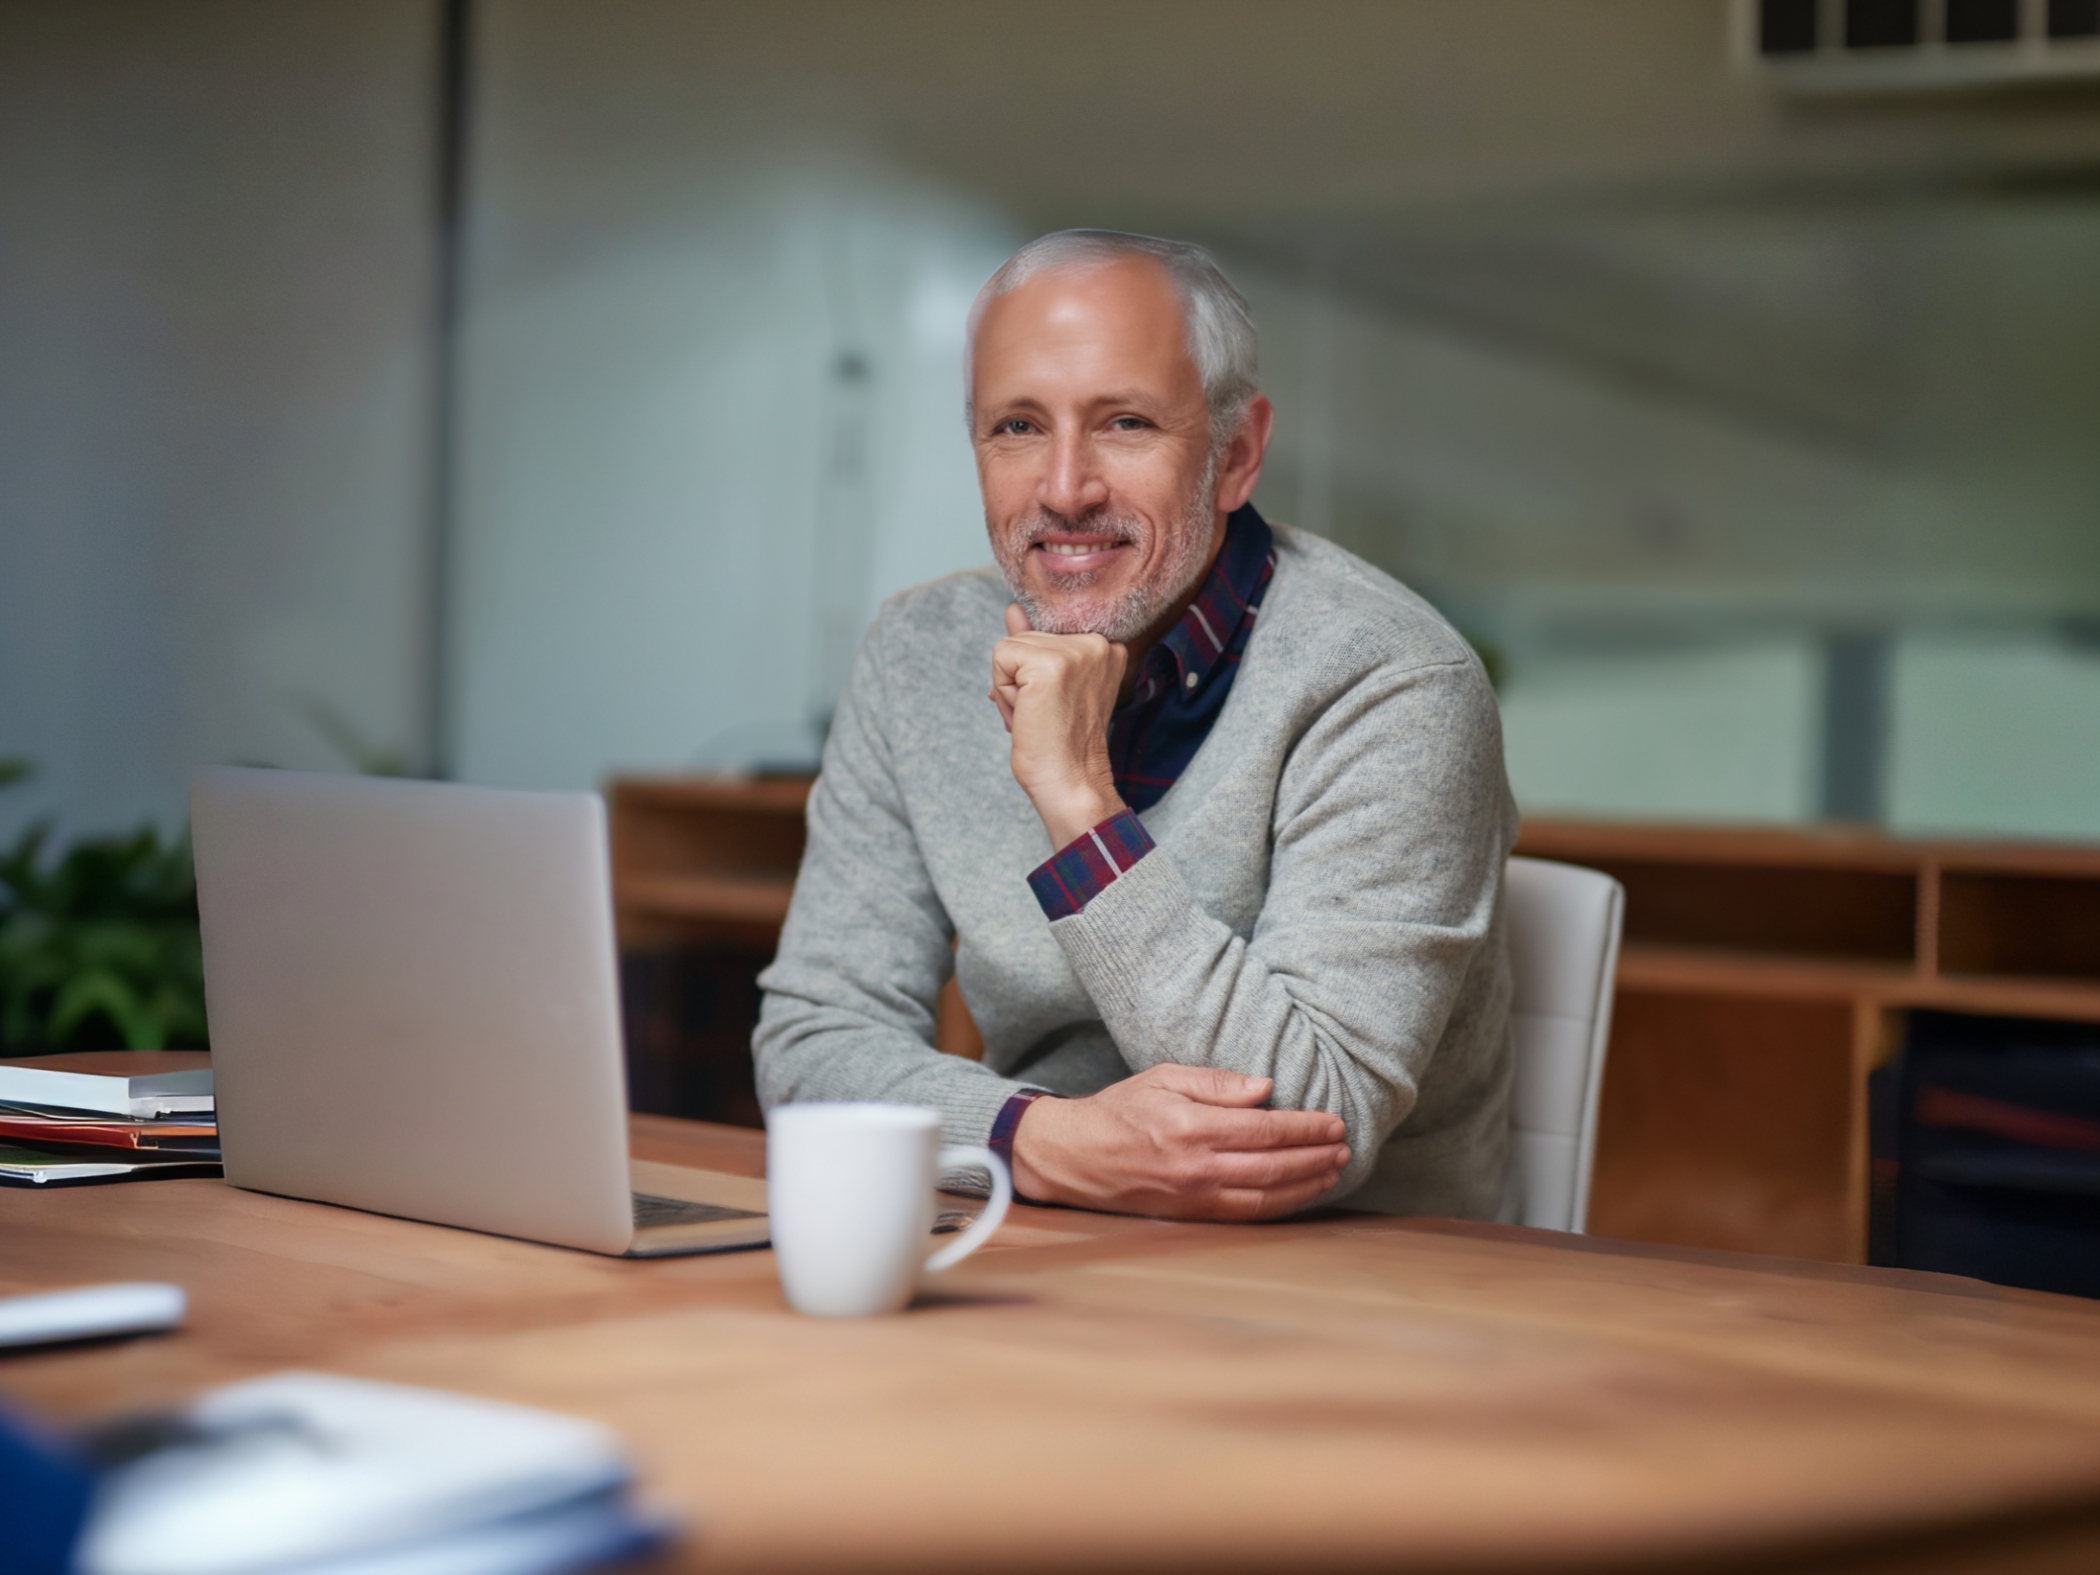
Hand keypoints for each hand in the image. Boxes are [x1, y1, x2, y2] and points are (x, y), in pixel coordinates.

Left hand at [990, 604, 1128, 847]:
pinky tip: (1030, 714)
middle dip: (1021, 680)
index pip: (1045, 633)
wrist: (1071, 782)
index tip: (1057, 705)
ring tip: (1040, 716)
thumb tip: (1013, 609)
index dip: (1035, 672)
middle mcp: (1098, 642)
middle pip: (1024, 638)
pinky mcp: (1051, 664)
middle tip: (1046, 714)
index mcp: (1107, 646)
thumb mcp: (1048, 687)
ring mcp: (1076, 650)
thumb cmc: (1060, 743)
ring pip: (1010, 647)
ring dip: (1012, 687)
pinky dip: (1005, 692)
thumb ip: (1033, 644)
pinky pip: (1000, 656)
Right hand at [1010, 1064, 1349, 1219]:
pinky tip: (1298, 1195)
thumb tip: (1265, 1089)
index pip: (1265, 1129)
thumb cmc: (1118, 1111)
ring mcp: (1194, 1196)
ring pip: (1266, 1195)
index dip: (1306, 1127)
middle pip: (1274, 1165)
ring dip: (1306, 1184)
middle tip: (1344, 1146)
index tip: (1333, 1122)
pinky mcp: (1190, 1215)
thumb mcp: (1162, 1077)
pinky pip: (1245, 1213)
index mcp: (1191, 1126)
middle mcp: (1196, 1166)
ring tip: (1332, 1170)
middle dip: (1315, 1156)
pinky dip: (1279, 1206)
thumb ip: (1216, 1082)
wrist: (1072, 1156)